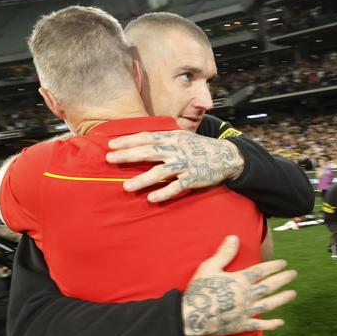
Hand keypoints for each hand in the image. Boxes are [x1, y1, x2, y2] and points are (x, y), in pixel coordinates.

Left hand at [106, 130, 243, 202]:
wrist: (226, 156)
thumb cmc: (199, 147)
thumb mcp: (181, 137)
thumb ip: (163, 138)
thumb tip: (140, 140)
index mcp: (172, 138)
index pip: (146, 137)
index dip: (128, 140)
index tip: (111, 144)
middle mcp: (176, 150)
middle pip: (148, 152)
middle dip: (128, 155)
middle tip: (109, 159)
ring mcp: (185, 165)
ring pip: (160, 172)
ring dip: (142, 180)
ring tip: (126, 187)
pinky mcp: (193, 179)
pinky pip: (177, 187)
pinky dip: (164, 193)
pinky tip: (151, 198)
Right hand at [182, 235, 296, 335]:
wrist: (193, 315)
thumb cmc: (200, 289)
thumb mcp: (209, 267)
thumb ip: (224, 253)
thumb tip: (234, 237)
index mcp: (240, 280)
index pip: (261, 271)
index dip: (273, 266)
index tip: (284, 263)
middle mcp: (247, 295)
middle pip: (269, 286)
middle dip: (283, 279)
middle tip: (294, 274)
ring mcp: (246, 311)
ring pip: (269, 304)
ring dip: (282, 298)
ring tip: (293, 294)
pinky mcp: (242, 325)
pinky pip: (260, 325)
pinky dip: (271, 324)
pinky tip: (280, 322)